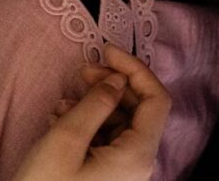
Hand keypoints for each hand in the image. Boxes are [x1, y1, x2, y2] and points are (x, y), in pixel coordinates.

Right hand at [13, 44, 170, 180]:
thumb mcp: (67, 139)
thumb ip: (97, 103)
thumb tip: (118, 79)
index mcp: (138, 154)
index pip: (157, 98)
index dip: (135, 68)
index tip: (105, 50)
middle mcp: (138, 164)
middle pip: (139, 109)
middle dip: (112, 83)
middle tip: (82, 69)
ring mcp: (123, 174)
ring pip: (120, 123)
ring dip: (95, 103)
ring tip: (63, 102)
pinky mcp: (106, 179)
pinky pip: (106, 141)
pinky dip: (87, 123)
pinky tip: (61, 119)